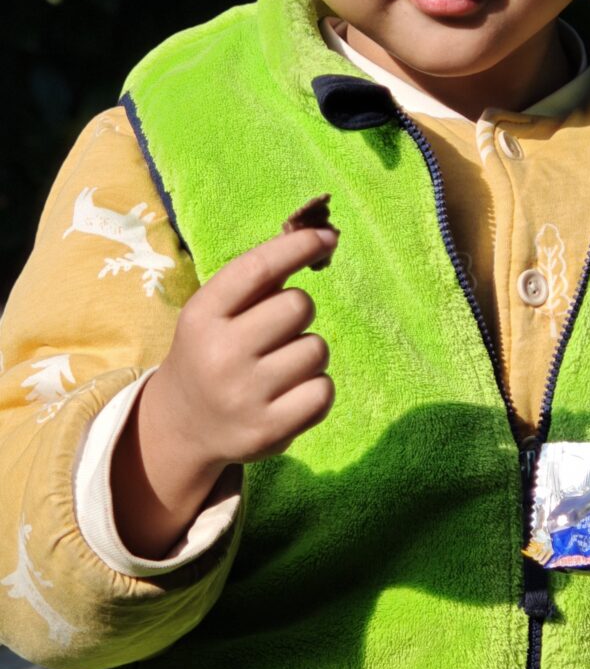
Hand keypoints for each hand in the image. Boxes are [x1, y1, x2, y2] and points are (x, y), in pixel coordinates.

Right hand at [156, 215, 339, 476]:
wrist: (183, 425)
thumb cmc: (212, 351)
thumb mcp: (216, 312)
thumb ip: (260, 279)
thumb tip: (320, 239)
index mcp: (202, 315)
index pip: (258, 268)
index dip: (298, 247)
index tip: (328, 237)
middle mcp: (220, 354)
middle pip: (298, 306)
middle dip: (298, 313)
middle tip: (277, 332)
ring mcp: (245, 395)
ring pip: (317, 349)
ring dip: (308, 353)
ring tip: (280, 367)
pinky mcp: (269, 430)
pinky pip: (324, 391)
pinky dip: (317, 388)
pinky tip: (291, 393)